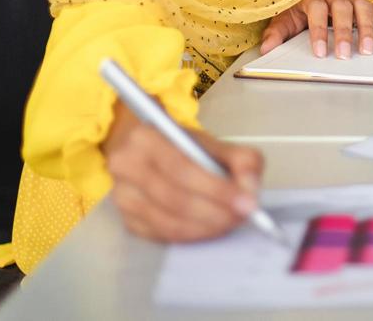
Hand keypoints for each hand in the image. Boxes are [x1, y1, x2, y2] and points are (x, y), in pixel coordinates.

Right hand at [103, 100, 263, 242]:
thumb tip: (250, 189)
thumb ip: (240, 159)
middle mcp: (125, 167)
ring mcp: (123, 197)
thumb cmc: (183, 147)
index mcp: (144, 138)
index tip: (247, 202)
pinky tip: (211, 228)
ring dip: (206, 226)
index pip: (182, 168)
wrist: (148, 151)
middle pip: (175, 199)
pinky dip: (192, 235)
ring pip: (168, 222)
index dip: (216, 189)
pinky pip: (163, 235)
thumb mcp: (212, 142)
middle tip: (243, 215)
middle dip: (215, 211)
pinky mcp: (128, 221)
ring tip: (231, 221)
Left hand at [259, 0, 372, 58]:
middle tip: (345, 55)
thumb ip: (278, 32)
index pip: (317, 10)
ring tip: (367, 50)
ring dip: (366, 29)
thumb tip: (266, 50)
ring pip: (363, 8)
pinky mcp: (368, 2)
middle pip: (342, 8)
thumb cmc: (304, 4)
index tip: (320, 52)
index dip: (318, 30)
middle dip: (344, 32)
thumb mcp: (288, 15)